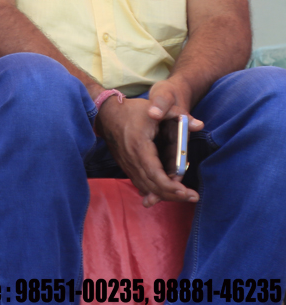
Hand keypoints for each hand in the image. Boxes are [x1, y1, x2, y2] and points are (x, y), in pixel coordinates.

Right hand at [95, 90, 197, 207]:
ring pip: (145, 187)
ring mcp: (127, 164)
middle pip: (151, 184)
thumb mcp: (156, 108)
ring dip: (164, 195)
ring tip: (183, 197)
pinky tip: (164, 195)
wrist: (106, 114)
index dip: (169, 185)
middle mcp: (131, 158)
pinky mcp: (126, 166)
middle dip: (172, 194)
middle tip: (193, 197)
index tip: (184, 191)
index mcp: (139, 145)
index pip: (153, 171)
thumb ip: (179, 114)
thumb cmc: (133, 110)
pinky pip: (139, 183)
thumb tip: (199, 125)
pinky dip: (152, 191)